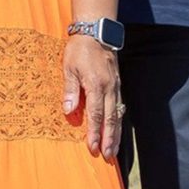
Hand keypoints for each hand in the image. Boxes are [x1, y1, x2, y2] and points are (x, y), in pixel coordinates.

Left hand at [63, 36, 123, 159]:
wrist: (96, 31)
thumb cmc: (79, 49)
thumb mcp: (69, 67)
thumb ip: (70, 90)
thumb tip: (69, 111)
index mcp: (96, 85)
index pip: (96, 114)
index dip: (94, 133)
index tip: (93, 148)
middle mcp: (109, 88)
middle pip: (111, 119)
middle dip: (109, 139)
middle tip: (108, 156)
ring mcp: (116, 86)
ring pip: (118, 115)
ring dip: (116, 134)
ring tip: (114, 150)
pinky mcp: (118, 84)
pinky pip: (119, 106)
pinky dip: (118, 121)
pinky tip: (117, 129)